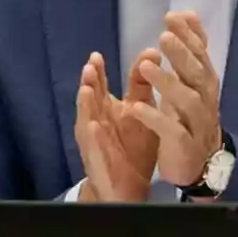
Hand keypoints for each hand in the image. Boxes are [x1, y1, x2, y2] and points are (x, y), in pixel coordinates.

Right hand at [75, 50, 160, 202]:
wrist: (129, 186)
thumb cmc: (133, 145)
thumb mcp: (141, 109)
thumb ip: (141, 83)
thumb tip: (151, 51)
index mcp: (106, 108)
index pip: (99, 85)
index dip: (98, 71)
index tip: (97, 55)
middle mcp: (97, 121)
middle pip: (90, 99)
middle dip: (89, 83)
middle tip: (90, 65)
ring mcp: (95, 141)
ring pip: (88, 120)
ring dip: (86, 105)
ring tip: (86, 89)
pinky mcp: (99, 160)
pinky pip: (95, 147)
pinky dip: (94, 136)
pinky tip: (93, 126)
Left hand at [131, 11, 221, 187]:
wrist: (198, 162)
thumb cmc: (189, 116)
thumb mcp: (189, 82)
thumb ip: (188, 52)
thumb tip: (186, 15)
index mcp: (205, 82)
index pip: (201, 54)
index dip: (189, 36)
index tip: (172, 17)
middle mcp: (206, 99)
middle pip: (196, 73)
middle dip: (181, 54)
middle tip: (163, 36)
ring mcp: (197, 122)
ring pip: (186, 100)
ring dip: (167, 83)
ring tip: (145, 67)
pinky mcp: (184, 144)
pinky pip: (172, 130)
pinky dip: (155, 118)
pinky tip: (136, 108)